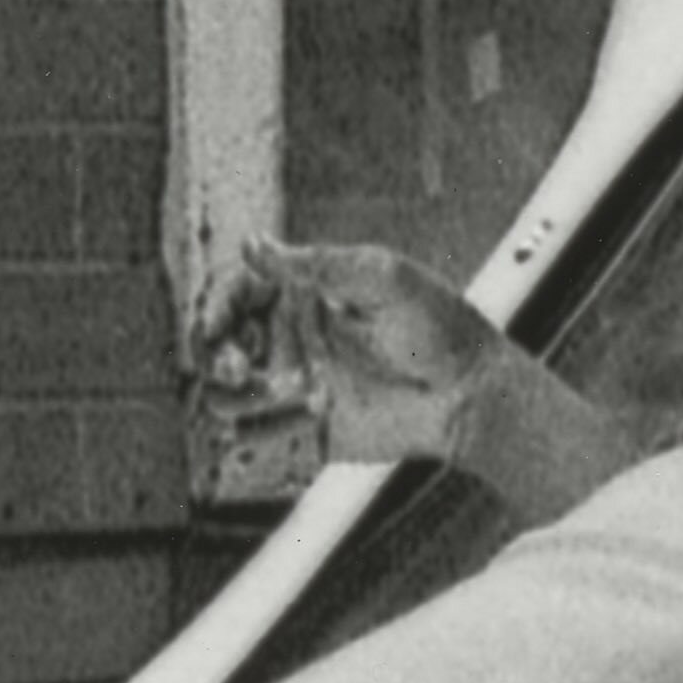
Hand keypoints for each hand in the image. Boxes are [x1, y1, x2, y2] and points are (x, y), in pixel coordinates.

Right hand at [195, 234, 508, 478]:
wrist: (469, 394)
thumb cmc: (435, 325)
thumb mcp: (380, 278)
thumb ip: (316, 265)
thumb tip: (253, 243)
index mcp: (302, 296)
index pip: (237, 295)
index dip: (215, 308)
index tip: (216, 327)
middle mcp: (290, 340)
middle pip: (218, 345)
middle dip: (213, 354)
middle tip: (239, 367)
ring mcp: (294, 388)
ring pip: (225, 393)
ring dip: (227, 395)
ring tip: (263, 394)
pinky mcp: (304, 433)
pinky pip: (254, 439)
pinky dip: (244, 436)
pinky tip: (262, 430)